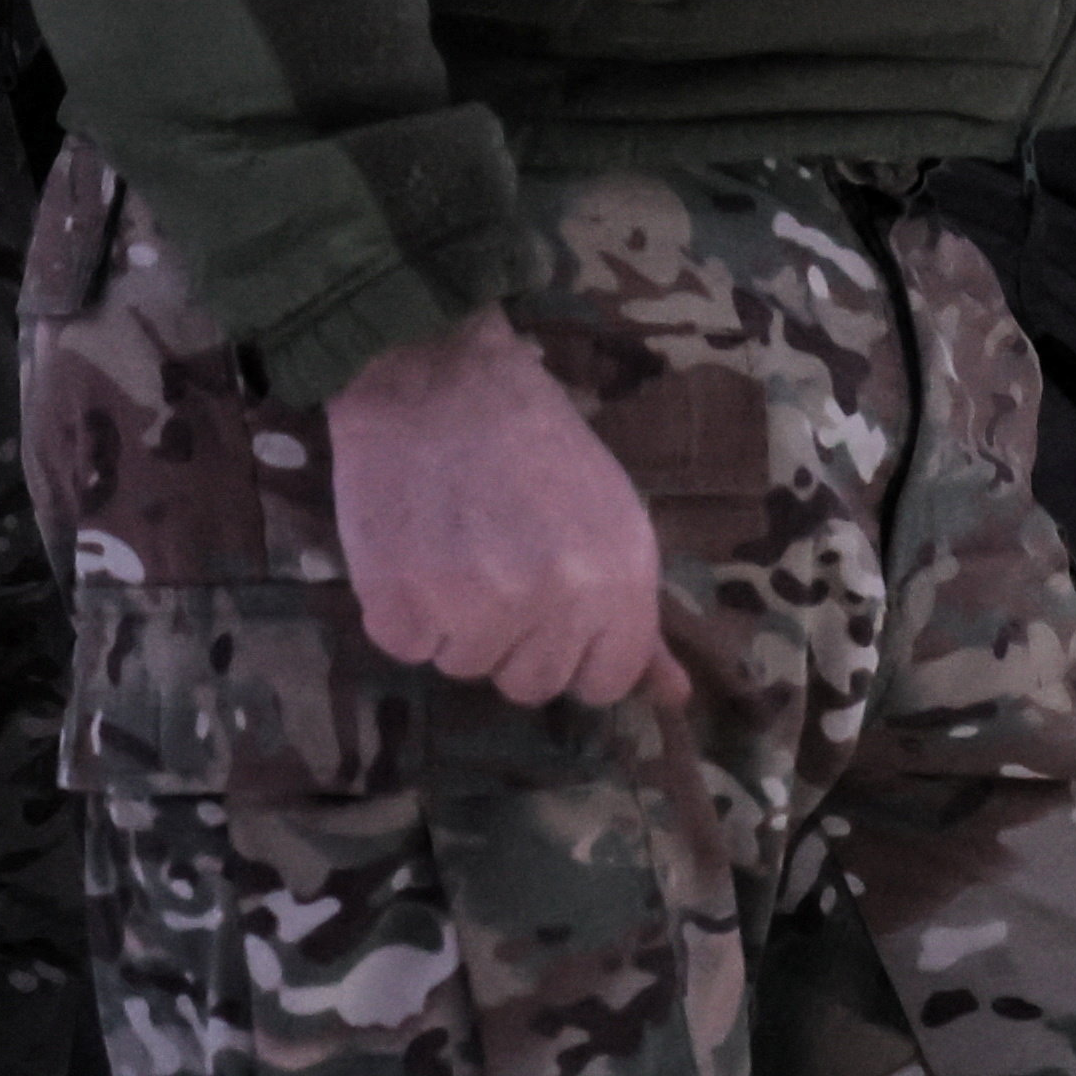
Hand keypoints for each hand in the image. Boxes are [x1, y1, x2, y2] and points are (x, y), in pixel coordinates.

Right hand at [327, 303, 668, 707]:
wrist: (438, 376)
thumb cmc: (532, 442)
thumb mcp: (610, 516)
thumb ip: (638, 618)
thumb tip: (676, 699)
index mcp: (620, 579)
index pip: (604, 681)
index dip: (573, 648)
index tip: (548, 603)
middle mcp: (556, 600)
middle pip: (531, 684)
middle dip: (511, 637)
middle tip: (492, 561)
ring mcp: (476, 605)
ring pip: (464, 666)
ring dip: (453, 622)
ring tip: (450, 545)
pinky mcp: (402, 602)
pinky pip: (403, 646)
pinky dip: (400, 610)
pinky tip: (408, 547)